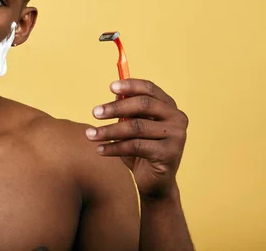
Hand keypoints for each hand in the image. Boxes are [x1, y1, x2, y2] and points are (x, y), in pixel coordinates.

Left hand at [85, 79, 188, 198]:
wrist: (154, 182)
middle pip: (143, 105)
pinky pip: (135, 146)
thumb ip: (126, 110)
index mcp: (169, 107)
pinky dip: (114, 148)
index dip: (130, 85)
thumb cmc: (141, 150)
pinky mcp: (169, 154)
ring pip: (136, 127)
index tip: (110, 87)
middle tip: (94, 112)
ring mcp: (176, 136)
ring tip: (90, 135)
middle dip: (115, 108)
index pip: (150, 89)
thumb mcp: (132, 127)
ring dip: (108, 131)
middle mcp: (177, 118)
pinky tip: (100, 150)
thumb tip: (115, 94)